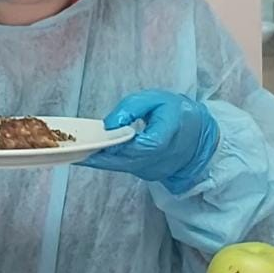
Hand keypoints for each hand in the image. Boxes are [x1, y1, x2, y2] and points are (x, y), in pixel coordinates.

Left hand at [82, 90, 219, 193]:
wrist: (199, 135)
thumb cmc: (177, 113)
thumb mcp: (157, 99)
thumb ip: (132, 106)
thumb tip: (109, 124)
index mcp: (166, 137)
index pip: (139, 145)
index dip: (115, 145)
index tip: (93, 144)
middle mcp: (160, 159)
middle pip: (125, 161)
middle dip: (98, 158)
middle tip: (74, 153)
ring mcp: (155, 170)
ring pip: (123, 167)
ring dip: (101, 161)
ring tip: (79, 152)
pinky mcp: (149, 173)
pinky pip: (126, 167)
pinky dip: (110, 162)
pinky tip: (95, 154)